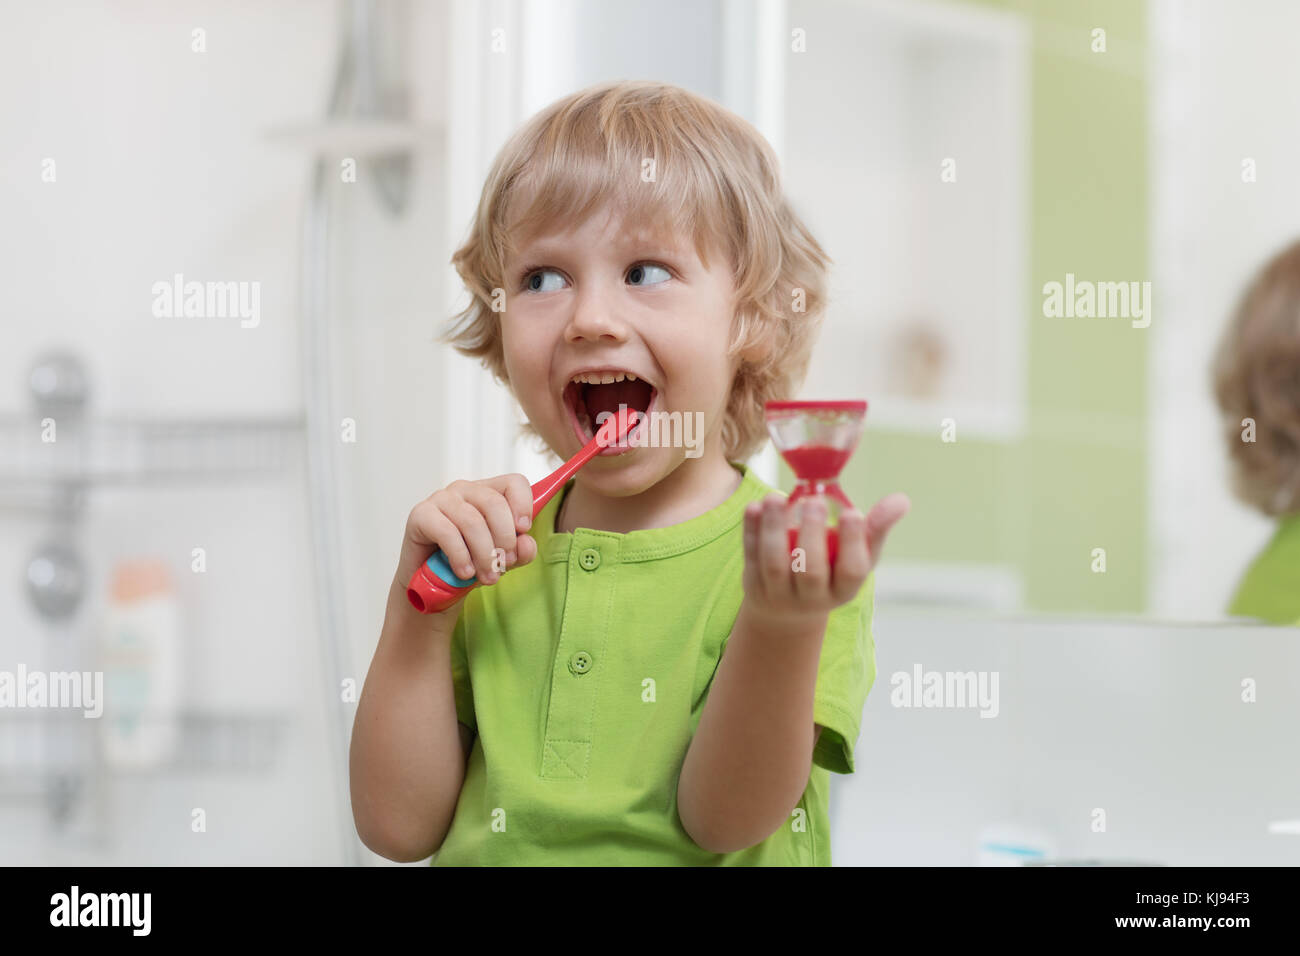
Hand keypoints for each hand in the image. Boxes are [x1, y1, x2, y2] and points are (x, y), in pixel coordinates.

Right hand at [397, 474, 539, 610]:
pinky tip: (465, 572)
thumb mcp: (501, 559)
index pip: (514, 483)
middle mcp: (465, 490)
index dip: (523, 505)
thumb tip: (526, 544)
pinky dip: (461, 556)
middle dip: (504, 539)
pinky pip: (447, 532)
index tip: (524, 531)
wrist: (431, 582)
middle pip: (494, 504)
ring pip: (472, 521)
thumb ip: (520, 551)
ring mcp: (442, 499)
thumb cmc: (468, 562)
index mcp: (489, 492)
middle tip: (504, 565)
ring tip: (487, 576)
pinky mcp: (421, 514)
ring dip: (484, 555)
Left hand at [741, 492, 909, 623]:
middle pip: (810, 570)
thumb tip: (902, 500)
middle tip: (814, 500)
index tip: (851, 512)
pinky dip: (750, 532)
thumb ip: (876, 529)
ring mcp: (779, 594)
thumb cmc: (832, 573)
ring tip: (776, 498)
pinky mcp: (753, 584)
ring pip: (774, 564)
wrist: (788, 610)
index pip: (852, 571)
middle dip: (812, 534)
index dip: (852, 543)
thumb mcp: (857, 558)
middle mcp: (812, 597)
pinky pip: (750, 557)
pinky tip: (754, 506)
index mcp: (844, 589)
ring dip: (774, 529)